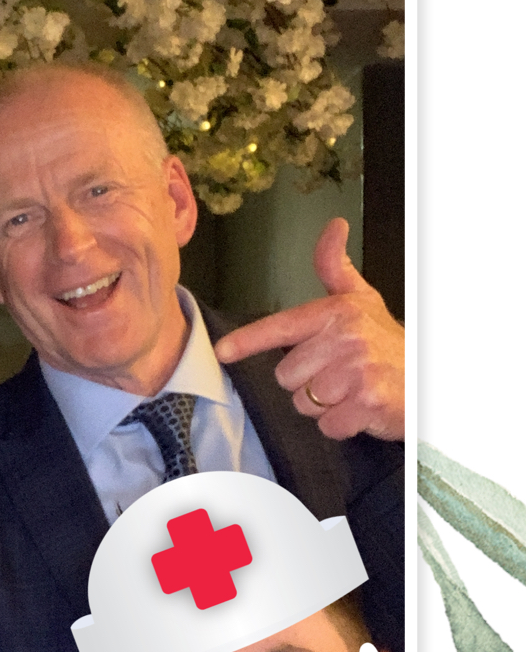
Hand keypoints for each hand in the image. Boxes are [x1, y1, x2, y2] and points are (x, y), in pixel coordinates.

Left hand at [214, 217, 403, 441]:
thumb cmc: (387, 342)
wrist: (429, 378)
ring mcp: (358, 372)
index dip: (248, 340)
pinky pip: (327, 424)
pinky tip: (359, 409)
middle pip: (285, 375)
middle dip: (306, 381)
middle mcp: (346, 339)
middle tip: (337, 374)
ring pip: (303, 402)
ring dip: (323, 405)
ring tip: (350, 391)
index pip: (282, 327)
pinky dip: (340, 424)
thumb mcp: (363, 300)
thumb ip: (336, 267)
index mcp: (337, 312)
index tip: (223, 352)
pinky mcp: (368, 404)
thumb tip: (333, 226)